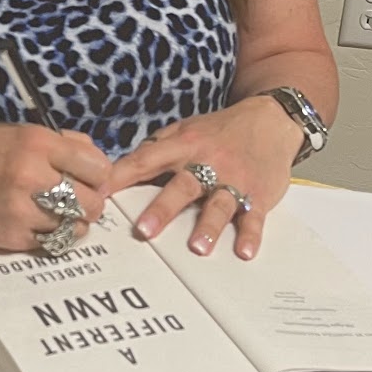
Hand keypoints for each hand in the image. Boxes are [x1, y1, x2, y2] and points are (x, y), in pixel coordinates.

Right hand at [0, 123, 111, 252]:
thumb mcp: (18, 131)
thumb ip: (61, 143)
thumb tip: (96, 161)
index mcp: (36, 143)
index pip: (98, 167)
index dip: (98, 174)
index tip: (92, 178)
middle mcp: (30, 175)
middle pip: (92, 202)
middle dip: (90, 201)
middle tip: (78, 198)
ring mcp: (20, 209)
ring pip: (76, 228)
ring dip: (72, 222)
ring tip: (58, 212)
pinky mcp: (9, 235)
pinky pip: (50, 243)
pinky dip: (50, 235)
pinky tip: (38, 222)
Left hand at [109, 95, 303, 259]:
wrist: (271, 120)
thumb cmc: (220, 130)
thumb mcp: (186, 129)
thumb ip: (156, 148)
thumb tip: (122, 169)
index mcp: (185, 145)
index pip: (147, 160)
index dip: (122, 176)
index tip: (100, 194)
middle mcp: (209, 162)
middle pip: (183, 186)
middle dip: (163, 208)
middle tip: (145, 230)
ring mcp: (235, 180)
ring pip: (219, 204)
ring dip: (208, 227)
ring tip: (197, 248)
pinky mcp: (259, 195)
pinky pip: (254, 217)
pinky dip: (250, 234)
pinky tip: (244, 251)